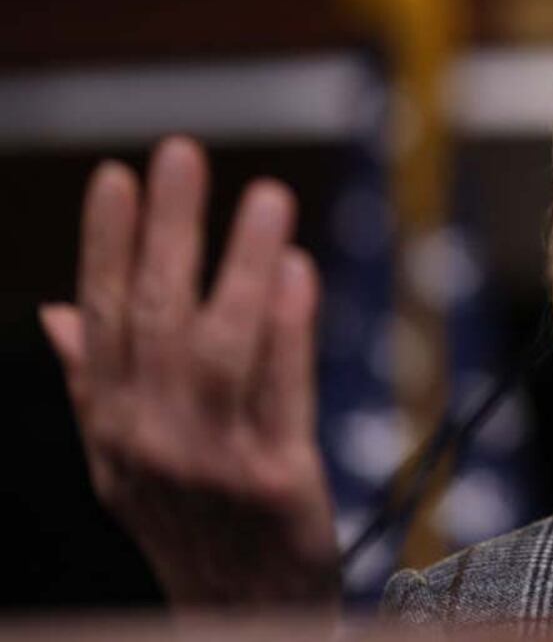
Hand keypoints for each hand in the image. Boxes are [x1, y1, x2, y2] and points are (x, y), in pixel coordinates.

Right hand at [38, 136, 340, 610]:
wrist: (240, 615)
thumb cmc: (189, 522)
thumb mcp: (123, 462)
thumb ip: (94, 385)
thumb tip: (54, 313)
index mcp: (110, 428)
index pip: (100, 319)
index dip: (107, 245)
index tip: (119, 177)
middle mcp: (149, 443)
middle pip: (157, 318)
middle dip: (168, 231)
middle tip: (183, 153)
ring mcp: (212, 464)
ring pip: (223, 346)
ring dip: (242, 265)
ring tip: (266, 197)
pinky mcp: (277, 483)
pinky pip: (284, 392)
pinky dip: (292, 330)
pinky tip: (301, 272)